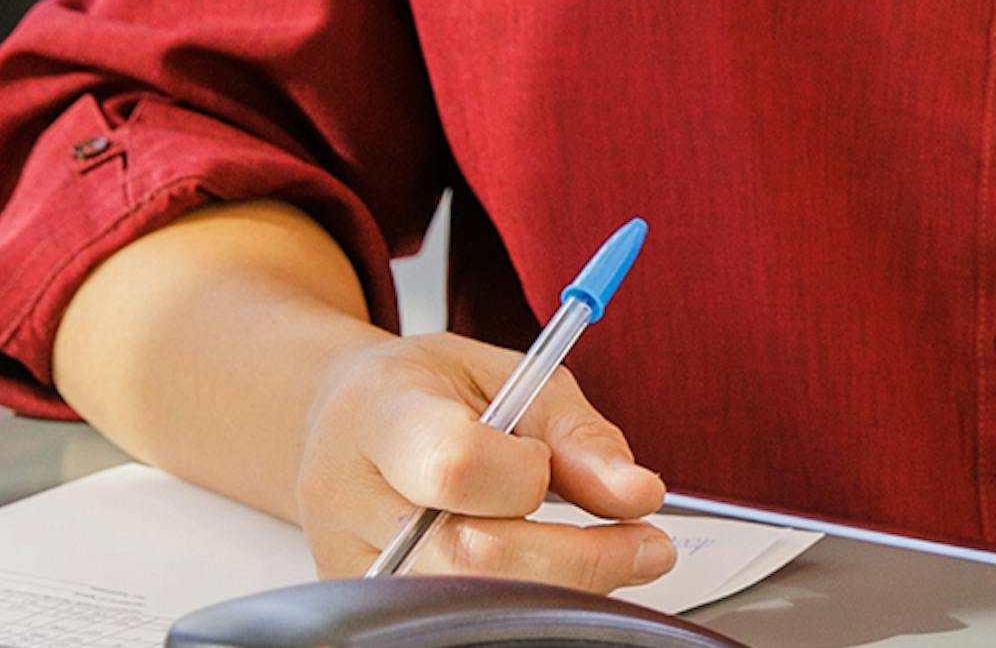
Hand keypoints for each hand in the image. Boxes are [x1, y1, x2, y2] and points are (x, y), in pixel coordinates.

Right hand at [293, 330, 675, 588]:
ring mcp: (350, 569)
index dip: (525, 474)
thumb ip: (574, 433)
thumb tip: (637, 495)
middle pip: (470, 558)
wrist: (345, 423)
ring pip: (467, 606)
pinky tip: (561, 580)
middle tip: (650, 546)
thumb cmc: (434, 392)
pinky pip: (457, 621)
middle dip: (578, 559)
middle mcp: (349, 502)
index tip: (565, 468)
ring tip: (617, 560)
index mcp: (382, 414)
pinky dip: (524, 607)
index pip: (455, 463)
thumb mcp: (510, 375)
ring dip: (560, 590)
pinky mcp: (369, 612)